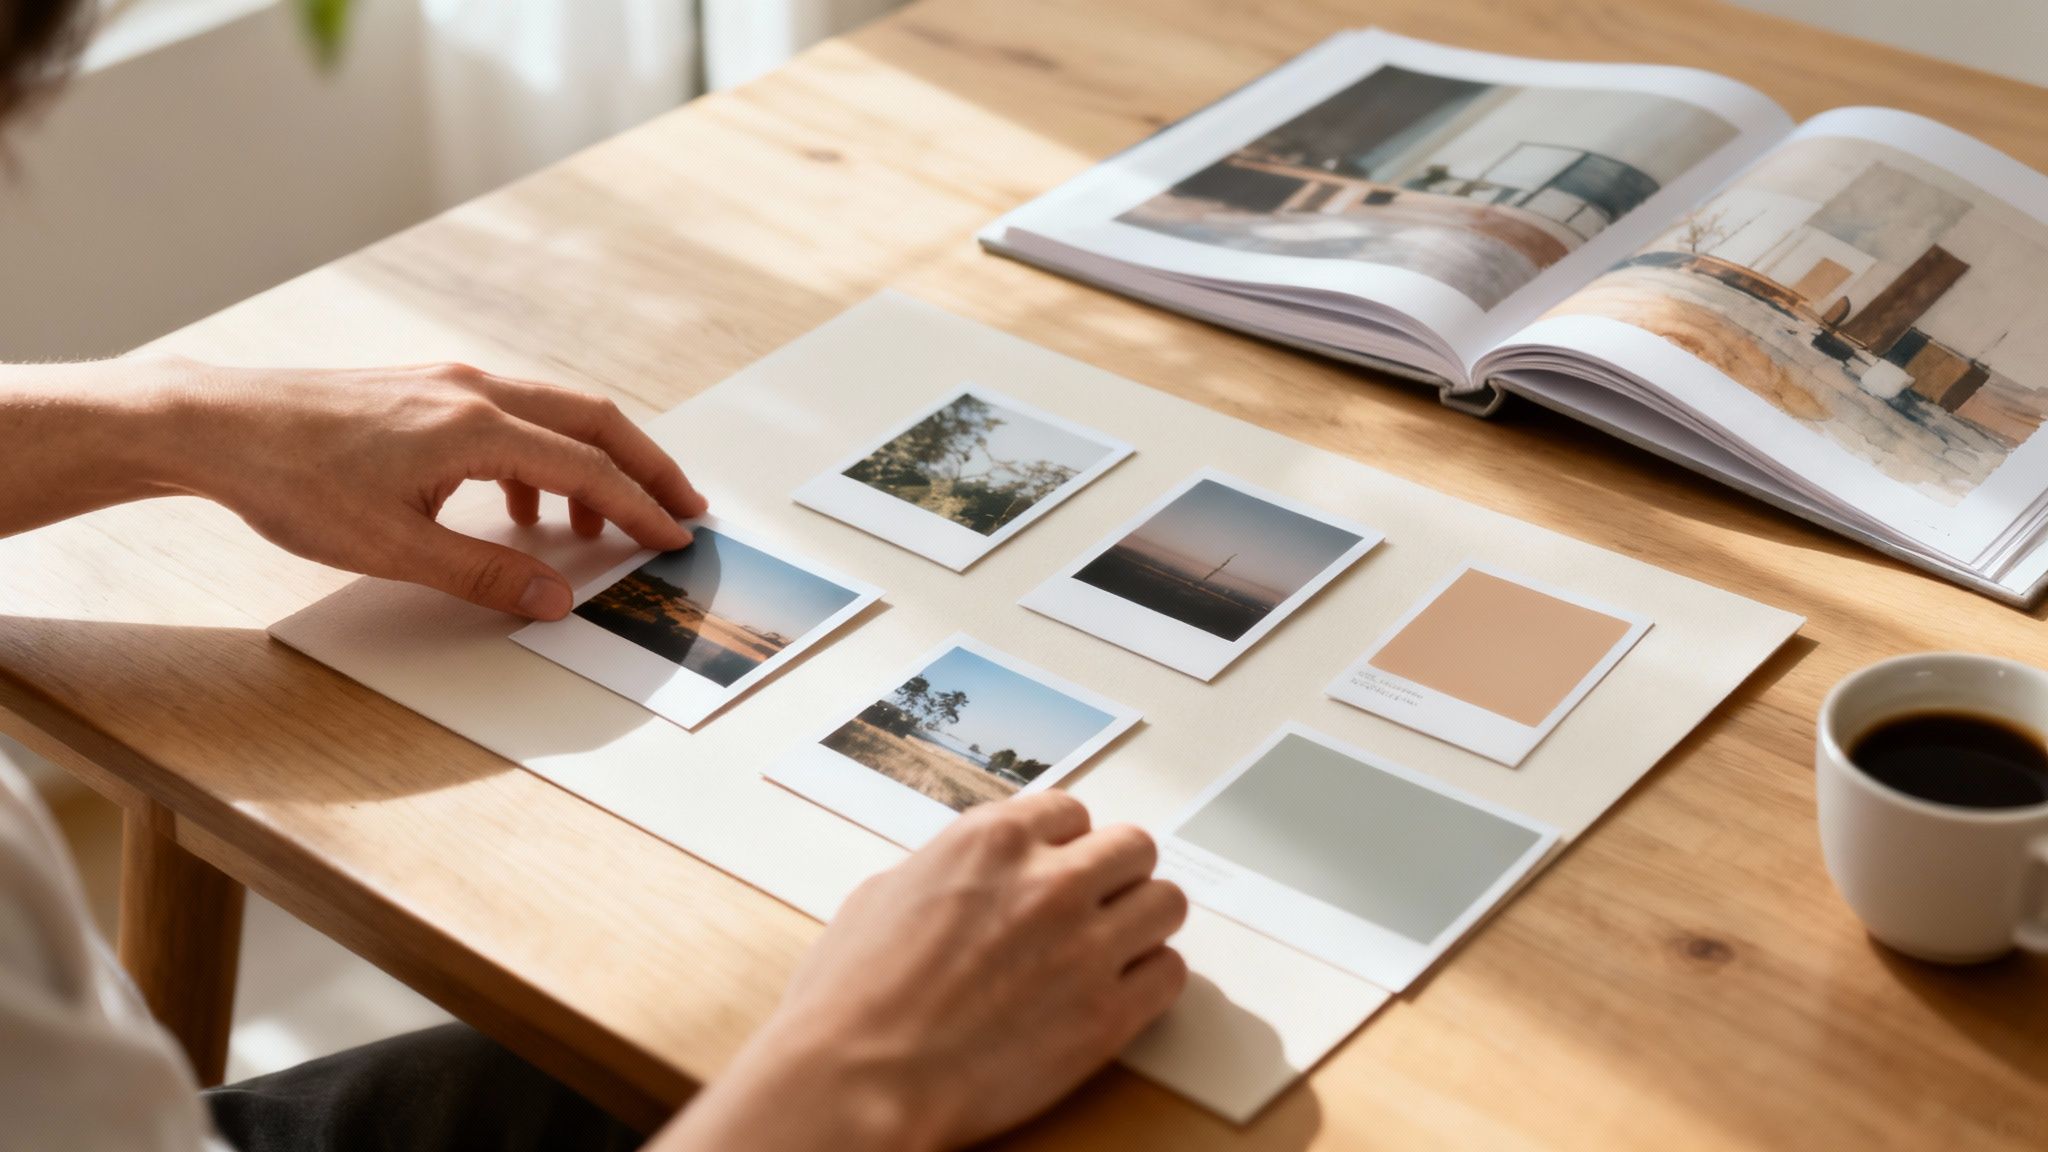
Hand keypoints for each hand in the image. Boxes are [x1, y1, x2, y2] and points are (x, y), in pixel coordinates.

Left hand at [157, 358, 705, 617]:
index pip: (588, 469)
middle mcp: (474, 391)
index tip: (675, 539)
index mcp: (477, 426)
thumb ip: (484, 573)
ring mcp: (450, 384)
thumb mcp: (392, 547)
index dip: (640, 508)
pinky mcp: (426, 392)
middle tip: (681, 510)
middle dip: (646, 467)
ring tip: (598, 528)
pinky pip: (511, 420)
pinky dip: (539, 461)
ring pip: (553, 416)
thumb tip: (555, 598)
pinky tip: (518, 507)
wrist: (213, 424)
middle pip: (593, 421)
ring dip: (591, 467)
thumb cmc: (290, 479)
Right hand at [655, 793, 1189, 1151]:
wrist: (858, 1082)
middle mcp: (1048, 882)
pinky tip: (1121, 994)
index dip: (1067, 846)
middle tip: (1098, 907)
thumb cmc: (851, 1002)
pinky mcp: (1107, 1015)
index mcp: (992, 841)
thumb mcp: (885, 895)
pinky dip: (1151, 981)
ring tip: (1116, 949)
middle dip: (1116, 876)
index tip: (1062, 868)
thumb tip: (973, 879)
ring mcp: (1085, 947)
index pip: (1072, 813)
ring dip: (1143, 923)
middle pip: (1134, 848)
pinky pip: (1170, 974)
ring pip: (1166, 903)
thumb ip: (950, 872)